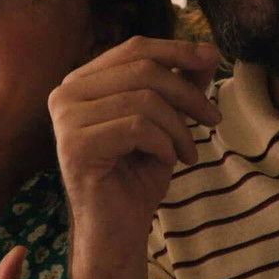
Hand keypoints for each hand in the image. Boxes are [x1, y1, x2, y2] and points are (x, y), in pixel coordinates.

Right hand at [49, 37, 220, 246]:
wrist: (118, 229)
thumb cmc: (137, 174)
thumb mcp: (166, 121)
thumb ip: (179, 84)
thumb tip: (207, 51)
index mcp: (83, 81)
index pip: (134, 48)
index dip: (177, 49)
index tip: (212, 58)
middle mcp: (66, 93)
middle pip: (143, 69)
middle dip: (188, 93)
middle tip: (213, 119)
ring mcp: (65, 119)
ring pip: (144, 99)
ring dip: (179, 127)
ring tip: (188, 151)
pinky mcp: (74, 146)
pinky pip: (137, 128)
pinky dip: (164, 144)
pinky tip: (168, 161)